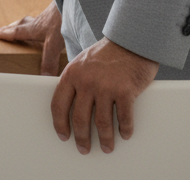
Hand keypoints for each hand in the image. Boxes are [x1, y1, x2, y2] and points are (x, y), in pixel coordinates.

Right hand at [0, 0, 65, 76]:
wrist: (75, 2)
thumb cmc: (62, 19)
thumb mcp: (54, 44)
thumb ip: (49, 61)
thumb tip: (43, 77)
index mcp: (35, 28)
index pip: (17, 32)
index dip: (6, 34)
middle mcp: (40, 21)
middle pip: (22, 23)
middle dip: (12, 27)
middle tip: (5, 28)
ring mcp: (49, 15)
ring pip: (33, 19)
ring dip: (26, 23)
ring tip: (25, 25)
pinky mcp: (59, 12)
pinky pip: (46, 16)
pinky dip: (42, 20)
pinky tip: (49, 22)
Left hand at [50, 38, 158, 153]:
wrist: (130, 40)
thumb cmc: (106, 55)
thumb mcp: (82, 63)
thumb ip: (75, 81)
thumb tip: (70, 108)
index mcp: (72, 74)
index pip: (58, 104)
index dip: (59, 123)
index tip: (63, 136)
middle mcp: (86, 81)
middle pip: (80, 118)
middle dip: (82, 138)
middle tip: (84, 148)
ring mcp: (106, 86)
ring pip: (102, 123)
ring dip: (105, 139)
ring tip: (107, 147)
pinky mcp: (126, 91)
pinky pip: (124, 119)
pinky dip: (125, 130)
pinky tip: (124, 134)